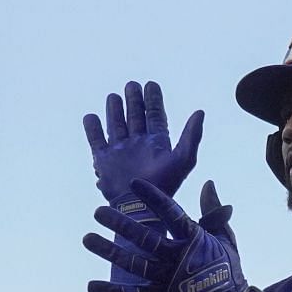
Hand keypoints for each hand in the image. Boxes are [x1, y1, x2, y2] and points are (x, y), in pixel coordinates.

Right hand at [82, 81, 203, 220]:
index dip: (153, 99)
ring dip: (114, 110)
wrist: (140, 207)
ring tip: (114, 97)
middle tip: (132, 85)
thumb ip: (192, 136)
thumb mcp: (184, 159)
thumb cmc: (164, 186)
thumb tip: (200, 112)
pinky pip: (96, 140)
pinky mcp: (104, 160)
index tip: (151, 85)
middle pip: (135, 116)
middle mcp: (138, 144)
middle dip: (134, 100)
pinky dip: (92, 129)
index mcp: (156, 143)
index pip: (155, 115)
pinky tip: (91, 117)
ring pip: (116, 124)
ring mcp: (120, 151)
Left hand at [85, 178, 257, 291]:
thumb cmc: (227, 270)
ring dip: (109, 251)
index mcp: (193, 239)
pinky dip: (111, 291)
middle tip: (98, 212)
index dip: (153, 198)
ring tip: (87, 239)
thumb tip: (208, 184)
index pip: (170, 213)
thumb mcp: (224, 238)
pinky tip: (90, 285)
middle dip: (120, 224)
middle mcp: (177, 258)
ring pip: (133, 264)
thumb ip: (213, 211)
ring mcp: (167, 280)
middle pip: (144, 238)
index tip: (134, 185)